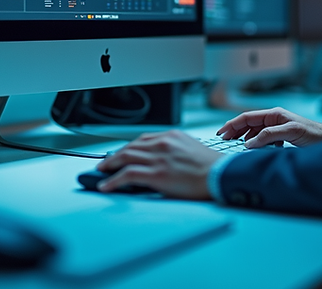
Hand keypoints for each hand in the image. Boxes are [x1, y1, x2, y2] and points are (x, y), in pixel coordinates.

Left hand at [95, 130, 221, 199]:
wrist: (221, 176)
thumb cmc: (212, 167)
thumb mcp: (191, 150)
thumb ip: (174, 151)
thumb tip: (161, 161)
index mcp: (171, 136)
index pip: (142, 139)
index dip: (129, 148)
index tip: (122, 154)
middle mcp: (162, 143)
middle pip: (130, 147)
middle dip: (115, 156)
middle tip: (104, 163)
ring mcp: (158, 158)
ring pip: (125, 157)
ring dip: (109, 165)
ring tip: (101, 172)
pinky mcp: (156, 173)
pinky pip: (127, 175)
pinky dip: (113, 180)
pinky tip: (106, 185)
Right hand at [217, 107, 321, 147]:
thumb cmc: (315, 134)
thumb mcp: (290, 132)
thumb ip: (269, 136)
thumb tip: (249, 142)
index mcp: (274, 114)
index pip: (247, 117)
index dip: (232, 125)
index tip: (222, 133)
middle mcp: (274, 119)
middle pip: (248, 124)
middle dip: (235, 132)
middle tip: (223, 141)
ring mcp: (277, 128)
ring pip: (254, 133)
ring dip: (245, 139)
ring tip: (237, 147)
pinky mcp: (282, 137)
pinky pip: (263, 140)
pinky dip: (256, 145)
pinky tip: (255, 151)